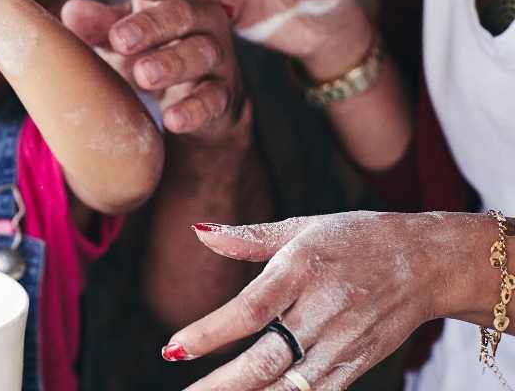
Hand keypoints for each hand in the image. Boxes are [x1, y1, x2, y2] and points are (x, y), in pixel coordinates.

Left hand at [62, 0, 243, 141]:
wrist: (201, 100)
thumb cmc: (154, 51)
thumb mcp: (125, 37)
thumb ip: (100, 25)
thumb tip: (71, 11)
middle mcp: (202, 19)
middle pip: (183, 13)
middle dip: (151, 24)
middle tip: (120, 39)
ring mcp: (217, 56)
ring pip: (200, 53)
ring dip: (172, 64)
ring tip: (143, 74)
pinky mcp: (224, 94)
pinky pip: (213, 100)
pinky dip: (194, 109)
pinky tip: (172, 119)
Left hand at [167, 212, 457, 390]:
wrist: (428, 262)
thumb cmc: (356, 238)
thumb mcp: (302, 227)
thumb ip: (248, 237)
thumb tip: (198, 230)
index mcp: (302, 270)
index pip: (249, 309)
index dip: (210, 332)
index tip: (174, 349)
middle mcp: (322, 310)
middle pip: (267, 359)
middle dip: (222, 384)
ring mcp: (342, 342)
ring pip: (290, 386)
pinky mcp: (357, 363)